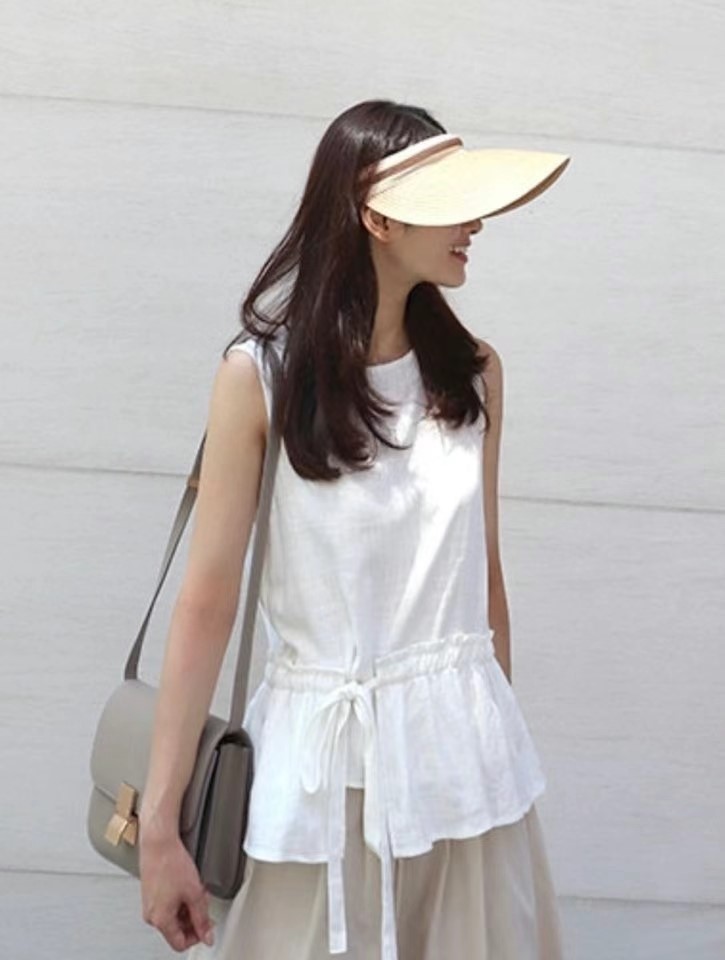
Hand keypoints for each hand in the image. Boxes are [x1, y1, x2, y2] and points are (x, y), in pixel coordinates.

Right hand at [140, 832, 214, 951]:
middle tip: (205, 906)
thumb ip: (202, 918)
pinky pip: (167, 905)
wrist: (158, 843)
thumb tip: (207, 936)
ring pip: (172, 917)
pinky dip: (179, 900)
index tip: (207, 926)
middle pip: (176, 930)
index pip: (179, 944)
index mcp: (160, 919)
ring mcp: (149, 904)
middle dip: (193, 920)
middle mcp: (151, 915)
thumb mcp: (194, 894)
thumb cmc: (171, 863)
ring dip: (188, 909)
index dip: (197, 937)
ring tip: (197, 892)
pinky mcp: (150, 893)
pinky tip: (188, 887)